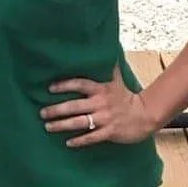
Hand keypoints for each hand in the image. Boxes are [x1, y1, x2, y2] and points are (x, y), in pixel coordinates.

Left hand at [39, 64, 156, 146]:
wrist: (145, 115)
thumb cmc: (125, 96)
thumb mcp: (116, 79)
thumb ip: (106, 66)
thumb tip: (103, 45)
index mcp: (100, 89)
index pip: (79, 84)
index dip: (64, 85)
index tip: (49, 88)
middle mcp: (100, 103)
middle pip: (75, 106)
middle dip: (57, 110)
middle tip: (42, 112)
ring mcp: (104, 119)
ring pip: (80, 122)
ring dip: (62, 125)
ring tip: (47, 126)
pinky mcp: (110, 133)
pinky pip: (92, 138)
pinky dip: (79, 140)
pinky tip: (68, 142)